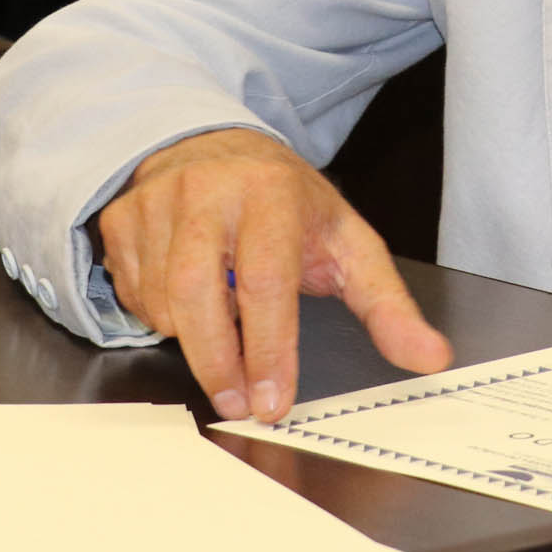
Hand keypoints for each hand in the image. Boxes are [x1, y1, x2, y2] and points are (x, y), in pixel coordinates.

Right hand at [98, 128, 451, 420]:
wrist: (217, 146)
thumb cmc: (286, 204)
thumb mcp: (347, 243)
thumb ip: (388, 306)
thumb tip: (430, 359)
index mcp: (270, 192)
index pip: (265, 281)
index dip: (268, 350)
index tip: (273, 401)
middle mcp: (206, 189)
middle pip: (197, 294)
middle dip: (217, 363)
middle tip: (238, 405)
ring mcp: (155, 201)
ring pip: (160, 300)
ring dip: (190, 340)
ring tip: (222, 340)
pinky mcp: (120, 218)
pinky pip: (132, 292)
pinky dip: (159, 318)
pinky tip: (189, 307)